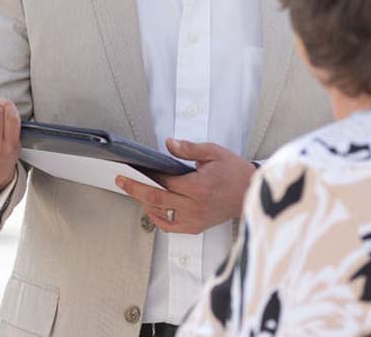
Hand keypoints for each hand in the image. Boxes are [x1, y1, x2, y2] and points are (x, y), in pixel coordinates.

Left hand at [115, 138, 256, 233]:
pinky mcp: (196, 227)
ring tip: (134, 190)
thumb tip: (168, 143)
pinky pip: (169, 226)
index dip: (145, 175)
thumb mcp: (214, 152)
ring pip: (159, 215)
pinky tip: (151, 207)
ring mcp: (194, 220)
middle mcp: (194, 207)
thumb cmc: (234, 172)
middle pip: (155, 199)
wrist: (250, 193)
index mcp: (198, 187)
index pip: (163, 182)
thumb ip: (189, 149)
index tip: (131, 169)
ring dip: (144, 203)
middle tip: (120, 180)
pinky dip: (157, 217)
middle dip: (134, 189)